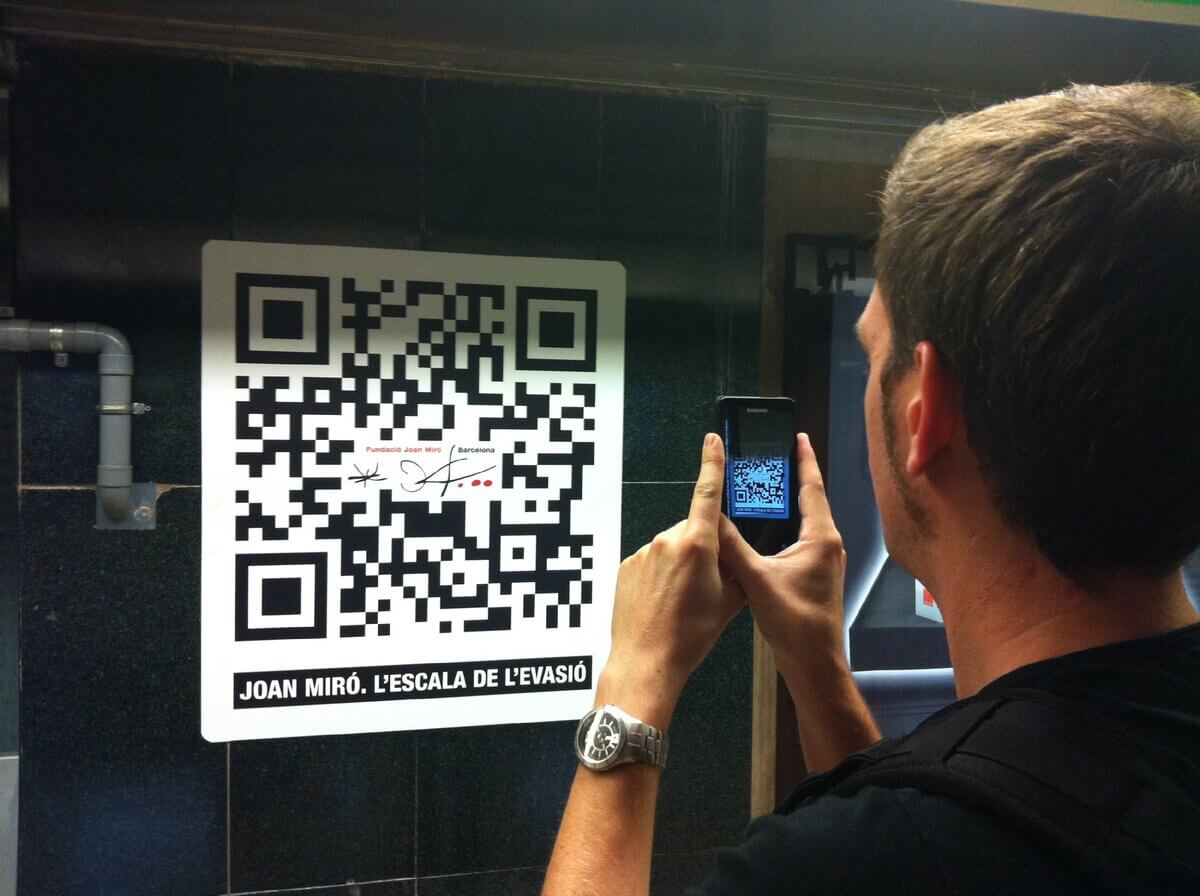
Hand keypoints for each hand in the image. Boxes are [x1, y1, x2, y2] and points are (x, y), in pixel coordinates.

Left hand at [599, 434, 745, 728]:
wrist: (647, 660)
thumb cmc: (690, 635)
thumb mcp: (729, 602)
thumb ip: (736, 568)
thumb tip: (738, 554)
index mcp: (698, 544)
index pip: (708, 493)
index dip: (712, 464)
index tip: (712, 440)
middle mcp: (668, 540)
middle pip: (693, 530)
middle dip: (702, 548)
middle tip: (707, 584)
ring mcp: (643, 552)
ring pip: (671, 547)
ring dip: (680, 564)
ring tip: (681, 601)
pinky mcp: (626, 566)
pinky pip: (650, 561)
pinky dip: (660, 575)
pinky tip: (662, 602)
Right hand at [718, 433, 848, 690]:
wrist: (814, 663)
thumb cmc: (794, 622)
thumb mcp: (756, 579)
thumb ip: (732, 546)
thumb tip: (711, 518)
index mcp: (820, 538)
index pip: (812, 487)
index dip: (803, 459)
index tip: (797, 436)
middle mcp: (827, 544)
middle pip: (810, 500)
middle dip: (791, 478)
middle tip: (770, 457)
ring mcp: (824, 561)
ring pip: (805, 521)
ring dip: (787, 504)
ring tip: (763, 486)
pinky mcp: (815, 574)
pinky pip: (800, 539)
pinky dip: (783, 527)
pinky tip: (762, 529)